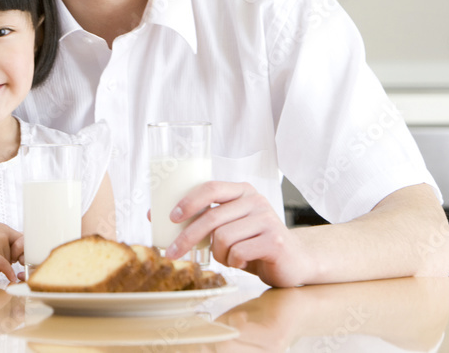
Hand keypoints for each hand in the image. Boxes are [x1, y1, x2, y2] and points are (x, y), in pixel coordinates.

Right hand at [0, 215, 22, 281]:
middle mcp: (3, 234)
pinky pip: (4, 266)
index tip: (20, 260)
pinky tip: (11, 279)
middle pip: (11, 257)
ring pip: (3, 263)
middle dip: (0, 262)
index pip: (23, 242)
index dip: (22, 253)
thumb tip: (7, 258)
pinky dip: (8, 273)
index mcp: (4, 228)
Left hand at [166, 181, 313, 286]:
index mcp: (242, 191)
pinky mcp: (275, 240)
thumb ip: (202, 220)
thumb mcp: (228, 228)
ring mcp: (267, 219)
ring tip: (229, 257)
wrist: (294, 262)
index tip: (171, 218)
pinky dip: (234, 262)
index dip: (188, 201)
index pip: (211, 188)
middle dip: (187, 238)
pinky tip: (243, 261)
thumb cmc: (254, 244)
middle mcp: (255, 200)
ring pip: (223, 238)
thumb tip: (154, 215)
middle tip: (172, 253)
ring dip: (219, 254)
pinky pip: (238, 252)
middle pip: (212, 217)